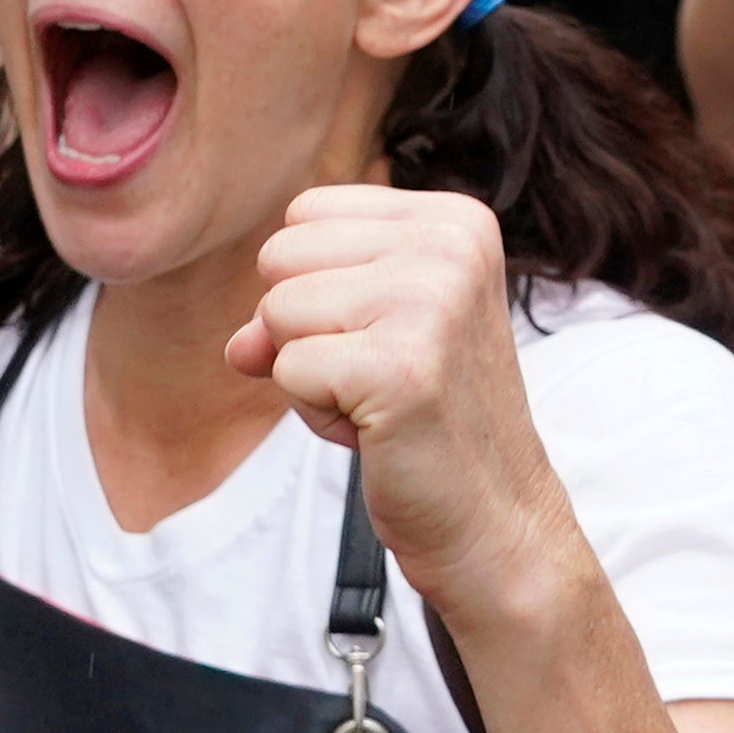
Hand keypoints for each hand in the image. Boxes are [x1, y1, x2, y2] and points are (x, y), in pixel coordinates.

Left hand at [227, 186, 569, 623]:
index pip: (305, 213)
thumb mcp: (371, 332)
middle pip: (281, 255)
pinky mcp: (400, 365)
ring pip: (276, 312)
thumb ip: (298, 304)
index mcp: (453, 219)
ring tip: (379, 402)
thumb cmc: (431, 422)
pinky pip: (287, 370)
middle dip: (305, 329)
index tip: (385, 338)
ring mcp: (431, 301)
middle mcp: (450, 244)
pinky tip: (378, 430)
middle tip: (380, 375)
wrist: (495, 519)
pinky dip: (316, 414)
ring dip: (310, 374)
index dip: (317, 285)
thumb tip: (238, 344)